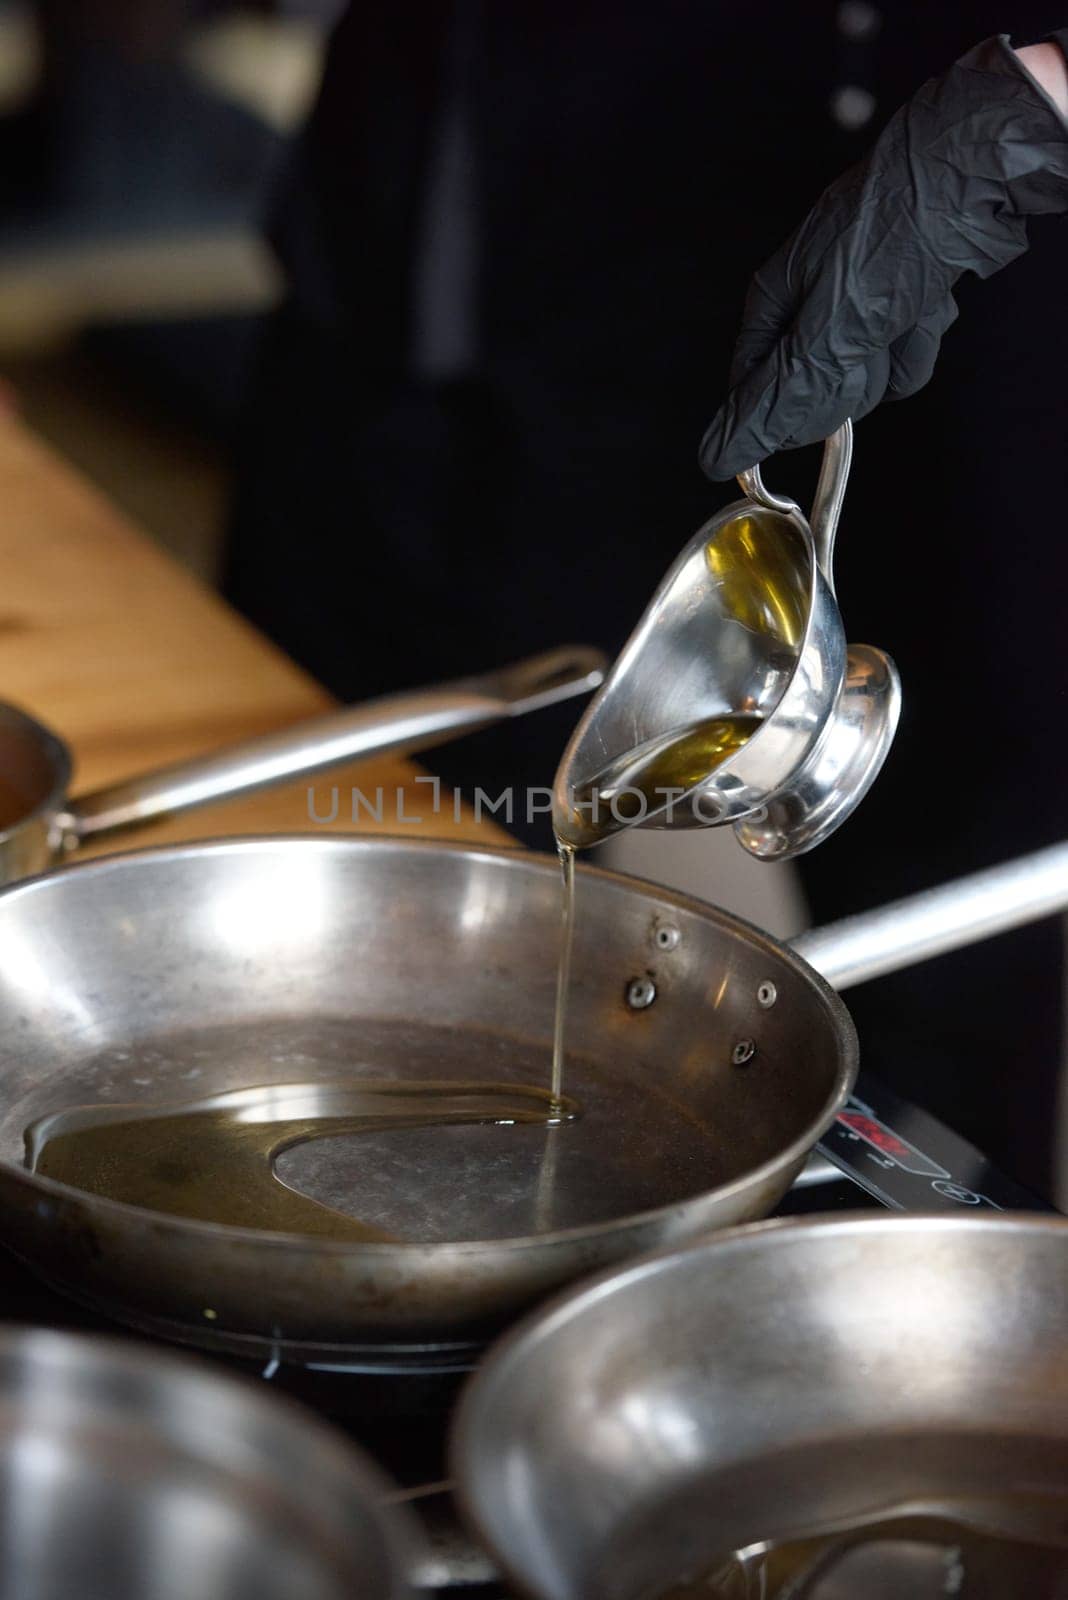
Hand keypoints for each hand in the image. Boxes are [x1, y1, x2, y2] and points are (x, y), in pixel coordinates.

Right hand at [700, 34, 1067, 480]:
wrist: (971, 174)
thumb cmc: (892, 234)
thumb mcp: (828, 331)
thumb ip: (778, 400)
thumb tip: (718, 455)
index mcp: (771, 303)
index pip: (752, 392)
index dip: (782, 413)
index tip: (813, 415)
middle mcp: (807, 304)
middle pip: (813, 389)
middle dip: (849, 378)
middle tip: (868, 342)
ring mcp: (855, 303)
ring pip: (865, 376)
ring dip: (894, 357)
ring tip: (908, 310)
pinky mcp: (898, 303)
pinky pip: (902, 354)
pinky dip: (922, 338)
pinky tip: (931, 304)